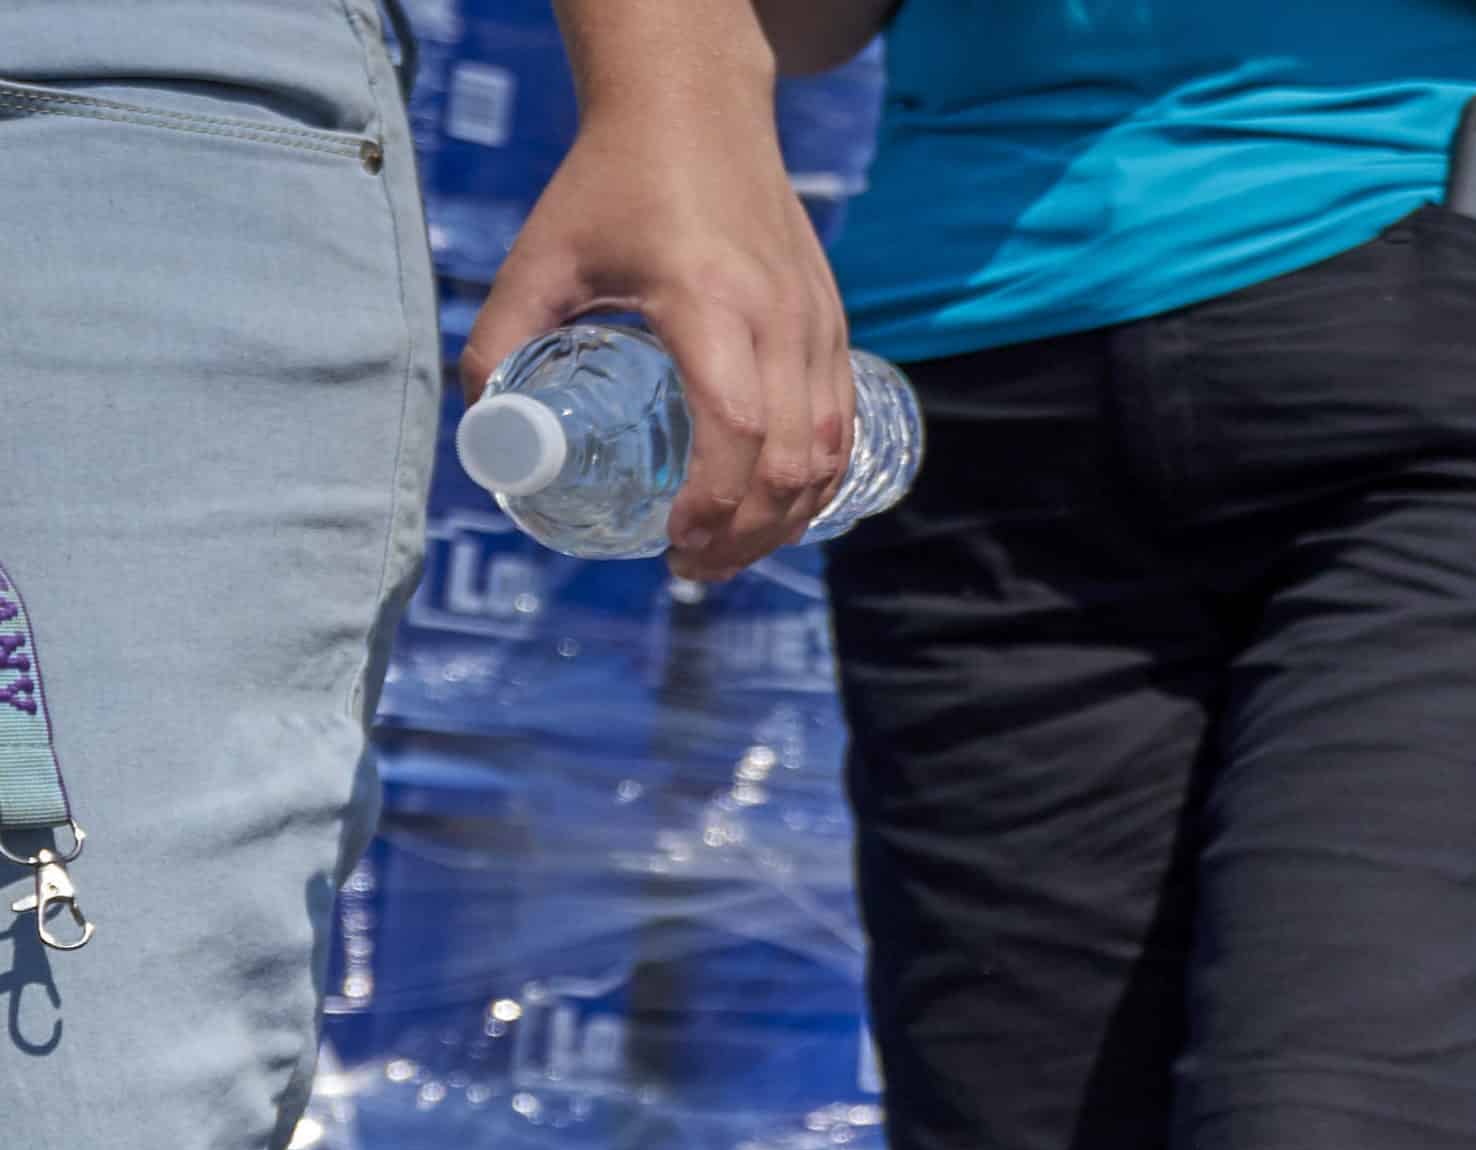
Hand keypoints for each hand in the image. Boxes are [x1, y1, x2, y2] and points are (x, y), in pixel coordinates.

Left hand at [457, 28, 851, 579]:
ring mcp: (818, 323)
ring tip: (733, 550)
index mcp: (709, 300)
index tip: (673, 542)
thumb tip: (488, 426)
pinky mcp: (835, 325)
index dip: (714, 500)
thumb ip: (502, 335)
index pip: (735, 426)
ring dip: (789, 519)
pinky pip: (841, 426)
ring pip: (828, 453)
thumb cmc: (613, 181)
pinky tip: (777, 505)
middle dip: (749, 534)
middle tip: (693, 567)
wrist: (697, 110)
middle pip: (792, 460)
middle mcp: (780, 316)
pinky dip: (816, 481)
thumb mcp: (542, 255)